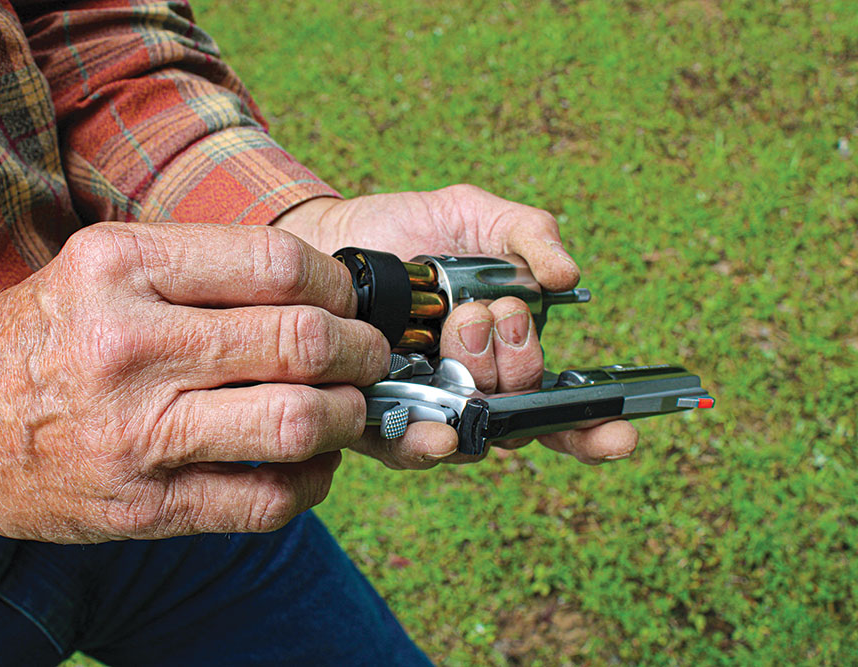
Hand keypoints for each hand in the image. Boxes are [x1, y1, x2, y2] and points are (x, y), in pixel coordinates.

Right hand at [0, 223, 389, 548]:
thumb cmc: (41, 340)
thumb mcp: (99, 269)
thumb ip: (198, 270)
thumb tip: (317, 285)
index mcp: (120, 266)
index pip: (274, 262)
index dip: (338, 284)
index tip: (349, 300)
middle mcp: (130, 345)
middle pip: (300, 341)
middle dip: (361, 352)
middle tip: (369, 358)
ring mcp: (136, 433)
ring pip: (297, 422)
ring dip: (348, 418)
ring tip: (348, 411)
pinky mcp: (142, 506)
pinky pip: (265, 500)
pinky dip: (312, 484)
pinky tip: (311, 466)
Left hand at [276, 187, 638, 467]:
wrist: (332, 233)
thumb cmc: (410, 229)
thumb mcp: (477, 216)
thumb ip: (527, 235)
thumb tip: (567, 274)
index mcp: (507, 355)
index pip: (560, 408)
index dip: (595, 428)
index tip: (622, 429)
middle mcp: (471, 392)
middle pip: (520, 415)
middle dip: (521, 363)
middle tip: (500, 312)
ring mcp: (424, 410)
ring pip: (471, 432)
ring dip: (480, 382)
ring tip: (465, 324)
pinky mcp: (371, 421)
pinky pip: (402, 449)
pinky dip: (424, 443)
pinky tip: (437, 429)